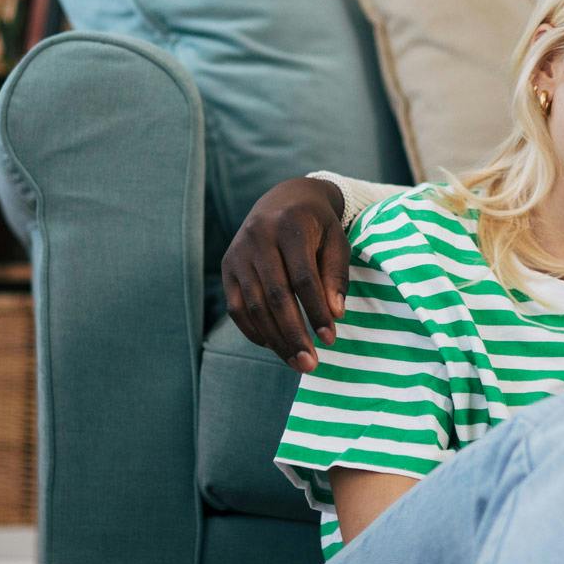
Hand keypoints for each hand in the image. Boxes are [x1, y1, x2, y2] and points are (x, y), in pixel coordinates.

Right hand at [221, 177, 349, 372]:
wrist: (284, 199)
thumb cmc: (317, 226)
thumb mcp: (336, 241)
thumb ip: (336, 276)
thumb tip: (335, 315)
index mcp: (290, 226)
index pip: (303, 278)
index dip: (316, 311)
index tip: (330, 339)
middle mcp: (258, 238)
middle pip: (275, 296)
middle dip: (294, 334)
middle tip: (311, 364)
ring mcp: (238, 253)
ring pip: (253, 305)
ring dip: (275, 339)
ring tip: (296, 362)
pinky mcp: (227, 267)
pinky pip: (237, 307)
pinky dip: (254, 330)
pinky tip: (274, 345)